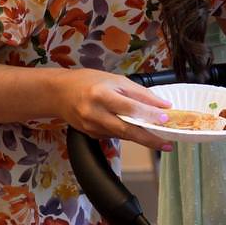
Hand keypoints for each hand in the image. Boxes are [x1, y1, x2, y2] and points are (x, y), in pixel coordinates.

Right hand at [54, 68, 177, 151]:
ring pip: (122, 135)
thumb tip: (162, 105)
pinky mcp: (91, 135)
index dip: (149, 114)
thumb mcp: (116, 80)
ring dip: (141, 138)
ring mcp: (91, 127)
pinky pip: (114, 136)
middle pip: (126, 129)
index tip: (165, 118)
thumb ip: (139, 93)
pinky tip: (137, 132)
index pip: (130, 107)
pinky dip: (127, 134)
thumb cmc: (88, 82)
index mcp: (101, 95)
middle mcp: (95, 113)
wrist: (59, 93)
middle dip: (149, 139)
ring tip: (159, 140)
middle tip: (166, 144)